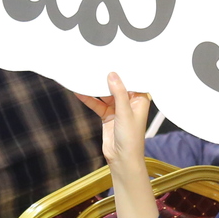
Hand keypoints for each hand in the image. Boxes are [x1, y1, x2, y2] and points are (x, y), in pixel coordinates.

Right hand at [75, 73, 157, 217]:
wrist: (121, 160)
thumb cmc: (131, 139)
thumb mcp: (125, 113)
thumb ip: (118, 93)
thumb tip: (112, 74)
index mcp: (140, 100)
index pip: (132, 80)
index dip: (124, 70)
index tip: (114, 57)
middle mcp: (129, 102)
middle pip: (116, 85)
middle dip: (106, 77)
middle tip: (96, 62)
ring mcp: (117, 109)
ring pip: (104, 94)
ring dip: (95, 87)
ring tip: (84, 74)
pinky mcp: (107, 116)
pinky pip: (96, 103)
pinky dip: (88, 98)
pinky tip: (78, 91)